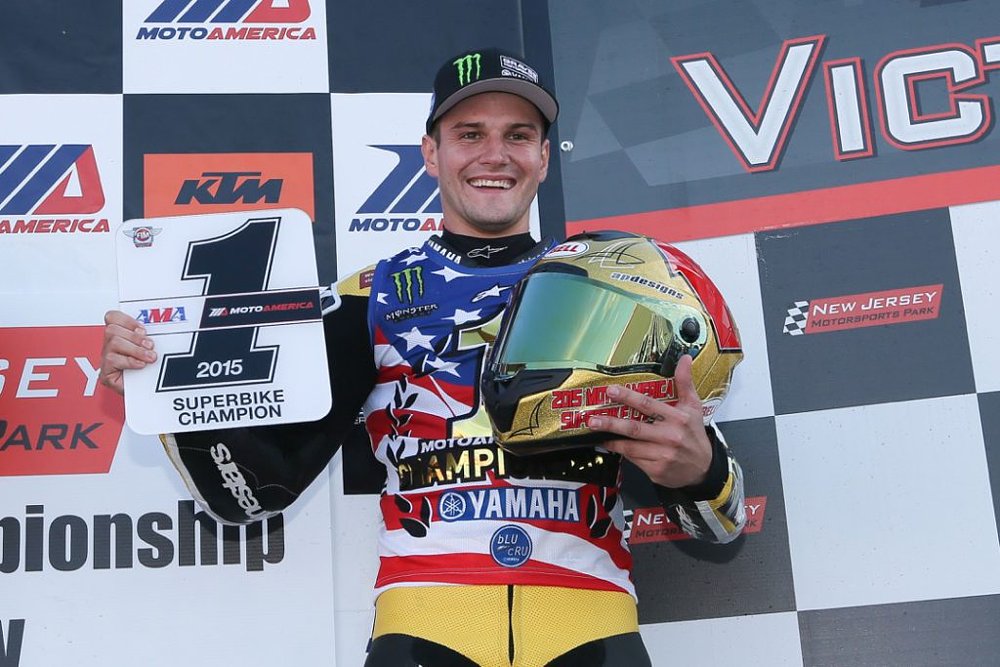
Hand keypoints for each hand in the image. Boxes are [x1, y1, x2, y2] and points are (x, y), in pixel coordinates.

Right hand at [99, 310, 155, 394]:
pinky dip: (129, 361)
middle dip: (134, 337)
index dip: (127, 320)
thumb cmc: (151, 373)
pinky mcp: (105, 374)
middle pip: (112, 329)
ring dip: (135, 349)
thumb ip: (150, 338)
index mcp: (120, 336)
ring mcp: (106, 360)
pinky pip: (112, 360)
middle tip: (150, 345)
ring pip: (113, 343)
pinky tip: (140, 365)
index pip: (112, 317)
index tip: (143, 329)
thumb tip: (162, 328)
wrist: (148, 397)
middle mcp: (110, 346)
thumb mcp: (153, 350)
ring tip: (150, 357)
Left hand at [587, 354, 710, 487]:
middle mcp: (669, 437)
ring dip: (612, 439)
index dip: (628, 397)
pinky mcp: (656, 470)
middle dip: (611, 423)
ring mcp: (662, 455)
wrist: (704, 468)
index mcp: (677, 418)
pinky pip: (634, 459)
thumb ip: (684, 382)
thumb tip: (684, 359)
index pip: (648, 405)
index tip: (611, 391)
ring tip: (596, 432)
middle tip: (593, 419)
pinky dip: (622, 452)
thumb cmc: (694, 434)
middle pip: (634, 428)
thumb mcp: (693, 406)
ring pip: (630, 447)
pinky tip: (613, 445)